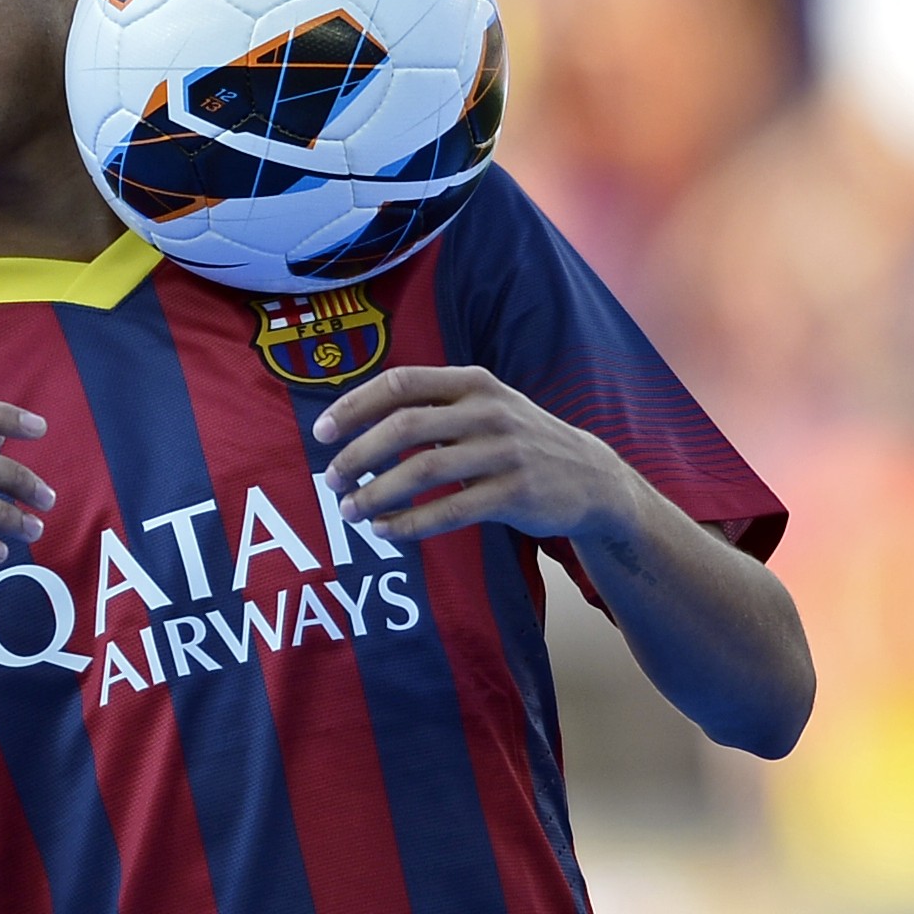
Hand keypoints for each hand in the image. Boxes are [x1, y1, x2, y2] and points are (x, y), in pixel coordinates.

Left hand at [313, 366, 639, 544]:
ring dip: (376, 493)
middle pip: (403, 426)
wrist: (591, 478)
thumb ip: (434, 405)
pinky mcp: (515, 494)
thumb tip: (359, 422)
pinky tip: (385, 531)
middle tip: (331, 481)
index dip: (354, 406)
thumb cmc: (519, 440)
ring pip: (422, 471)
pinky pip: (448, 511)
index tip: (322, 432)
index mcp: (472, 381)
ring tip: (350, 511)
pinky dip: (409, 523)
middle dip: (357, 455)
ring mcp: (504, 452)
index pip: (399, 383)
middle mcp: (487, 410)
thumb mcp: (485, 406)